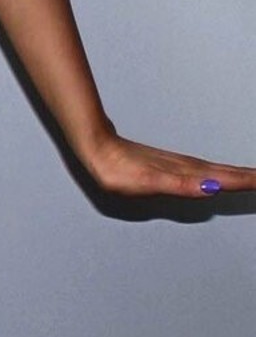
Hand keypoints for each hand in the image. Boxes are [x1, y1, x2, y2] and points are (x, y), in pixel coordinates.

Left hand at [80, 131, 255, 198]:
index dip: (247, 181)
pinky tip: (217, 177)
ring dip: (236, 174)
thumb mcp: (150, 181)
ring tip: (253, 177)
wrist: (97, 149)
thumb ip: (181, 184)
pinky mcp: (167, 164)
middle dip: (249, 177)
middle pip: (225, 172)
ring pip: (215, 169)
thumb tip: (211, 187)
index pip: (224, 178)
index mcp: (185, 173)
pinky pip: (201, 168)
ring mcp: (177, 165)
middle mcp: (185, 167)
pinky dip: (216, 173)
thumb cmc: (117, 169)